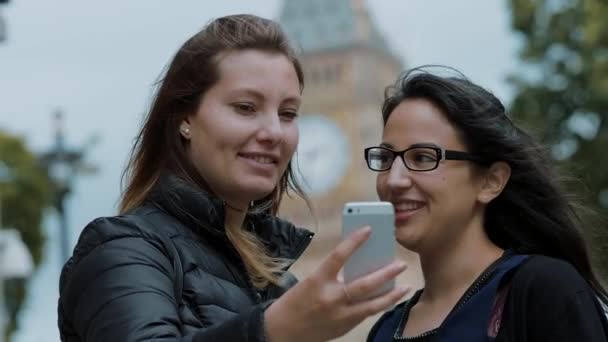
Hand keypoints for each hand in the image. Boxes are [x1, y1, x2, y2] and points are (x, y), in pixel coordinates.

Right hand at [264, 226, 408, 341]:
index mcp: (318, 281)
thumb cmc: (296, 301)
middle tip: (400, 264)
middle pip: (364, 285)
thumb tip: (360, 265)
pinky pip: (366, 314)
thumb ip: (333, 276)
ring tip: (405, 286)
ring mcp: (340, 316)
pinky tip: (388, 298)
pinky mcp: (345, 327)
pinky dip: (378, 305)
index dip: (355, 241)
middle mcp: (330, 298)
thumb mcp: (311, 282)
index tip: (369, 229)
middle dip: (386, 274)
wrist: (282, 331)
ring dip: (391, 295)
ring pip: (372, 305)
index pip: (339, 256)